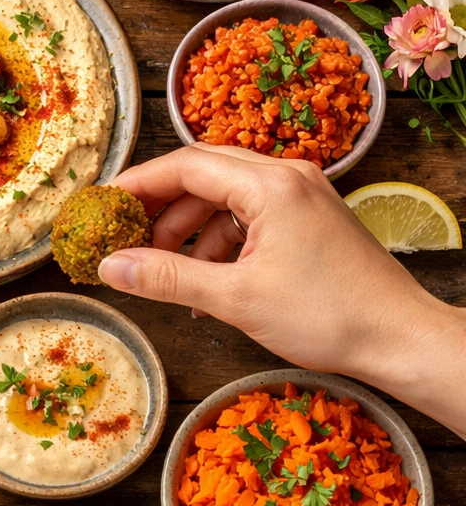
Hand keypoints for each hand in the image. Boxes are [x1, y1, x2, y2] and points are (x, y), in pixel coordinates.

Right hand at [98, 144, 456, 381]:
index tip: (104, 204)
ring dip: (189, 226)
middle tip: (123, 230)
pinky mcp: (309, 216)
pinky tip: (205, 279)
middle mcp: (287, 176)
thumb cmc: (329, 317)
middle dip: (160, 204)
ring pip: (225, 194)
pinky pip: (249, 214)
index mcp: (270, 185)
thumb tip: (110, 268)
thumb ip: (166, 277)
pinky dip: (220, 239)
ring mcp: (302, 194)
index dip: (138, 183)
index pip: (185, 165)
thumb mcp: (235, 298)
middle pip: (203, 172)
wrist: (402, 340)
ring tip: (164, 267)